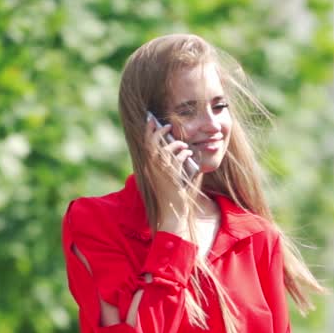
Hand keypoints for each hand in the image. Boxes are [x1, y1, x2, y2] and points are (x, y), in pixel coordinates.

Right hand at [145, 113, 194, 232]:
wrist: (172, 212)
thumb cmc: (170, 195)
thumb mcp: (164, 176)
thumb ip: (165, 162)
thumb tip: (171, 146)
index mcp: (148, 167)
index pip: (144, 144)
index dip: (147, 130)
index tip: (151, 119)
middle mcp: (151, 168)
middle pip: (152, 143)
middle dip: (159, 131)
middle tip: (168, 126)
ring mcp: (160, 172)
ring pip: (166, 150)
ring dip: (177, 144)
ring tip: (185, 146)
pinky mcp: (171, 176)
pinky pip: (177, 159)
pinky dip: (184, 153)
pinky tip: (189, 154)